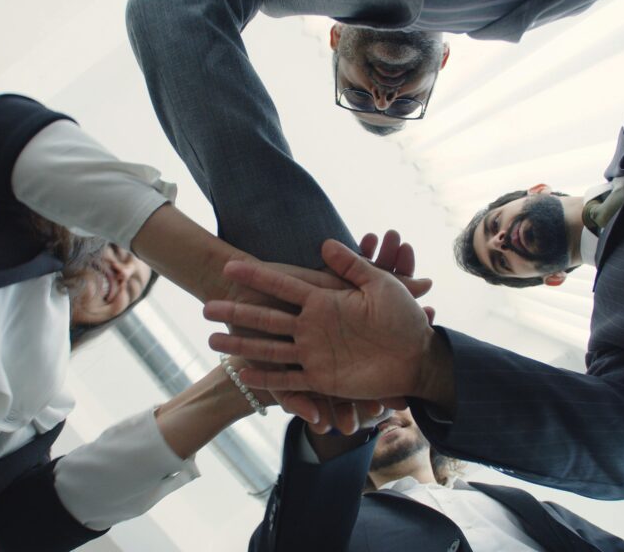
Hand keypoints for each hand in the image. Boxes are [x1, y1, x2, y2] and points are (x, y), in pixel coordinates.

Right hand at [204, 239, 451, 402]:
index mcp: (324, 300)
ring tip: (212, 342)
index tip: (231, 268)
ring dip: (243, 347)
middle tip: (206, 308)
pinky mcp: (323, 378)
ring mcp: (315, 353)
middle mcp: (313, 326)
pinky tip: (244, 375)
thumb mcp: (379, 286)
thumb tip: (326, 242)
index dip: (257, 278)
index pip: (282, 286)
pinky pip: (290, 381)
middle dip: (238, 314)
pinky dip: (268, 380)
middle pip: (267, 319)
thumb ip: (354, 266)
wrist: (417, 357)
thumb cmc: (402, 319)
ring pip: (270, 349)